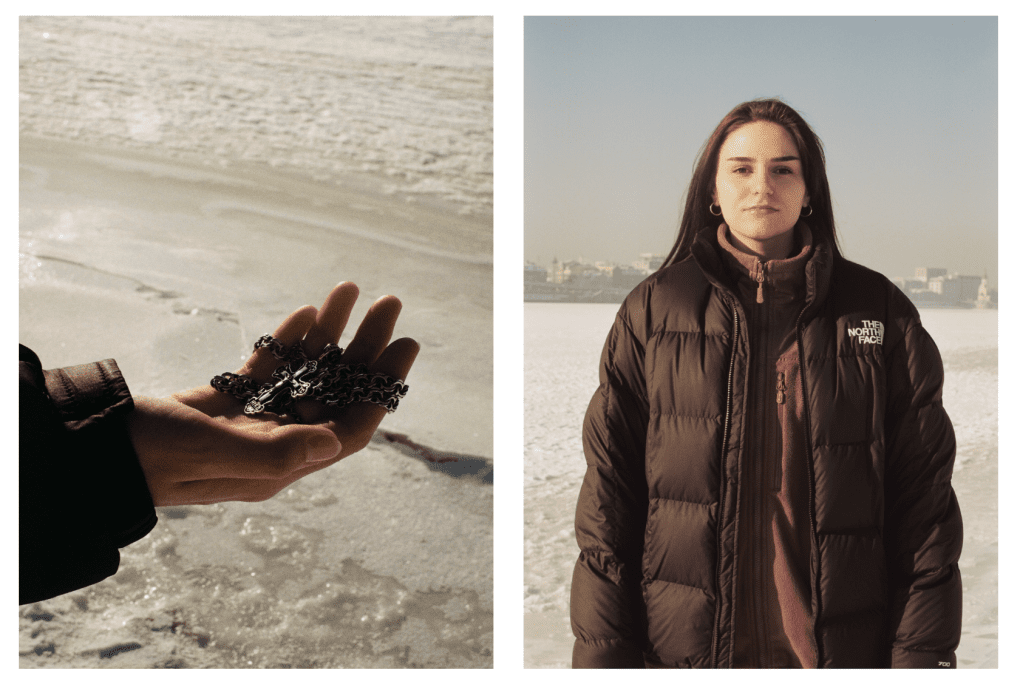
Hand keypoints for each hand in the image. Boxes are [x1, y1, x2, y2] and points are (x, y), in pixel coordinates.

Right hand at [127, 282, 418, 505]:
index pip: (348, 427)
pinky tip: (305, 313)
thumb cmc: (149, 455)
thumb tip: (333, 442)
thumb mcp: (212, 451)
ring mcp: (249, 422)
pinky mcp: (224, 403)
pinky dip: (287, 342)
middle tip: (389, 305)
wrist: (95, 452)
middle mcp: (272, 444)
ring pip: (304, 374)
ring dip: (330, 335)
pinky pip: (268, 369)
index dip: (381, 389)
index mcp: (278, 464)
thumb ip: (273, 449)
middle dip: (364, 351)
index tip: (405, 347)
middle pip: (334, 393)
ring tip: (350, 291)